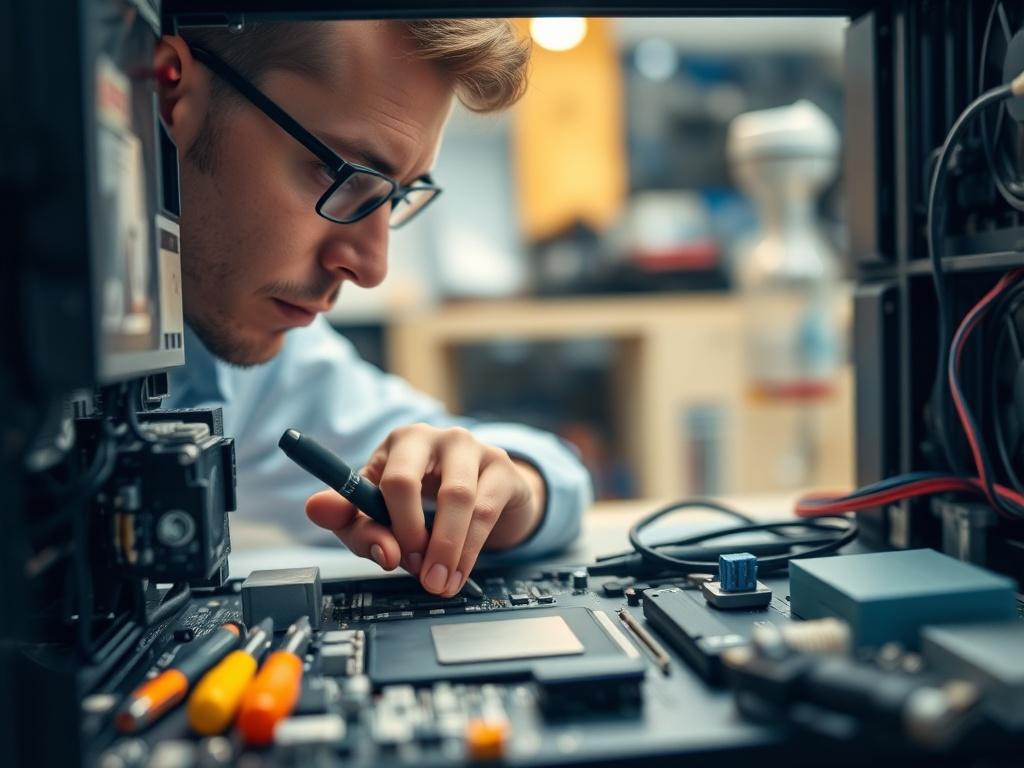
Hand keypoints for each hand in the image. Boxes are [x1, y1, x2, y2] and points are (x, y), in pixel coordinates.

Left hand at [305, 424, 545, 595]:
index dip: (383, 524)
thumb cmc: (429, 500)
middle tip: (417, 574)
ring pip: (457, 499)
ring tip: (439, 582)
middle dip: (409, 537)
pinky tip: (459, 571)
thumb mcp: (384, 512)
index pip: (383, 480)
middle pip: (409, 483)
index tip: (389, 557)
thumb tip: (316, 509)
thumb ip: (351, 520)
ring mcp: (474, 449)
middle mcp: (436, 438)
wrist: (488, 492)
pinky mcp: (503, 468)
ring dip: (446, 550)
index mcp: (401, 443)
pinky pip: (486, 511)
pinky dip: (470, 550)